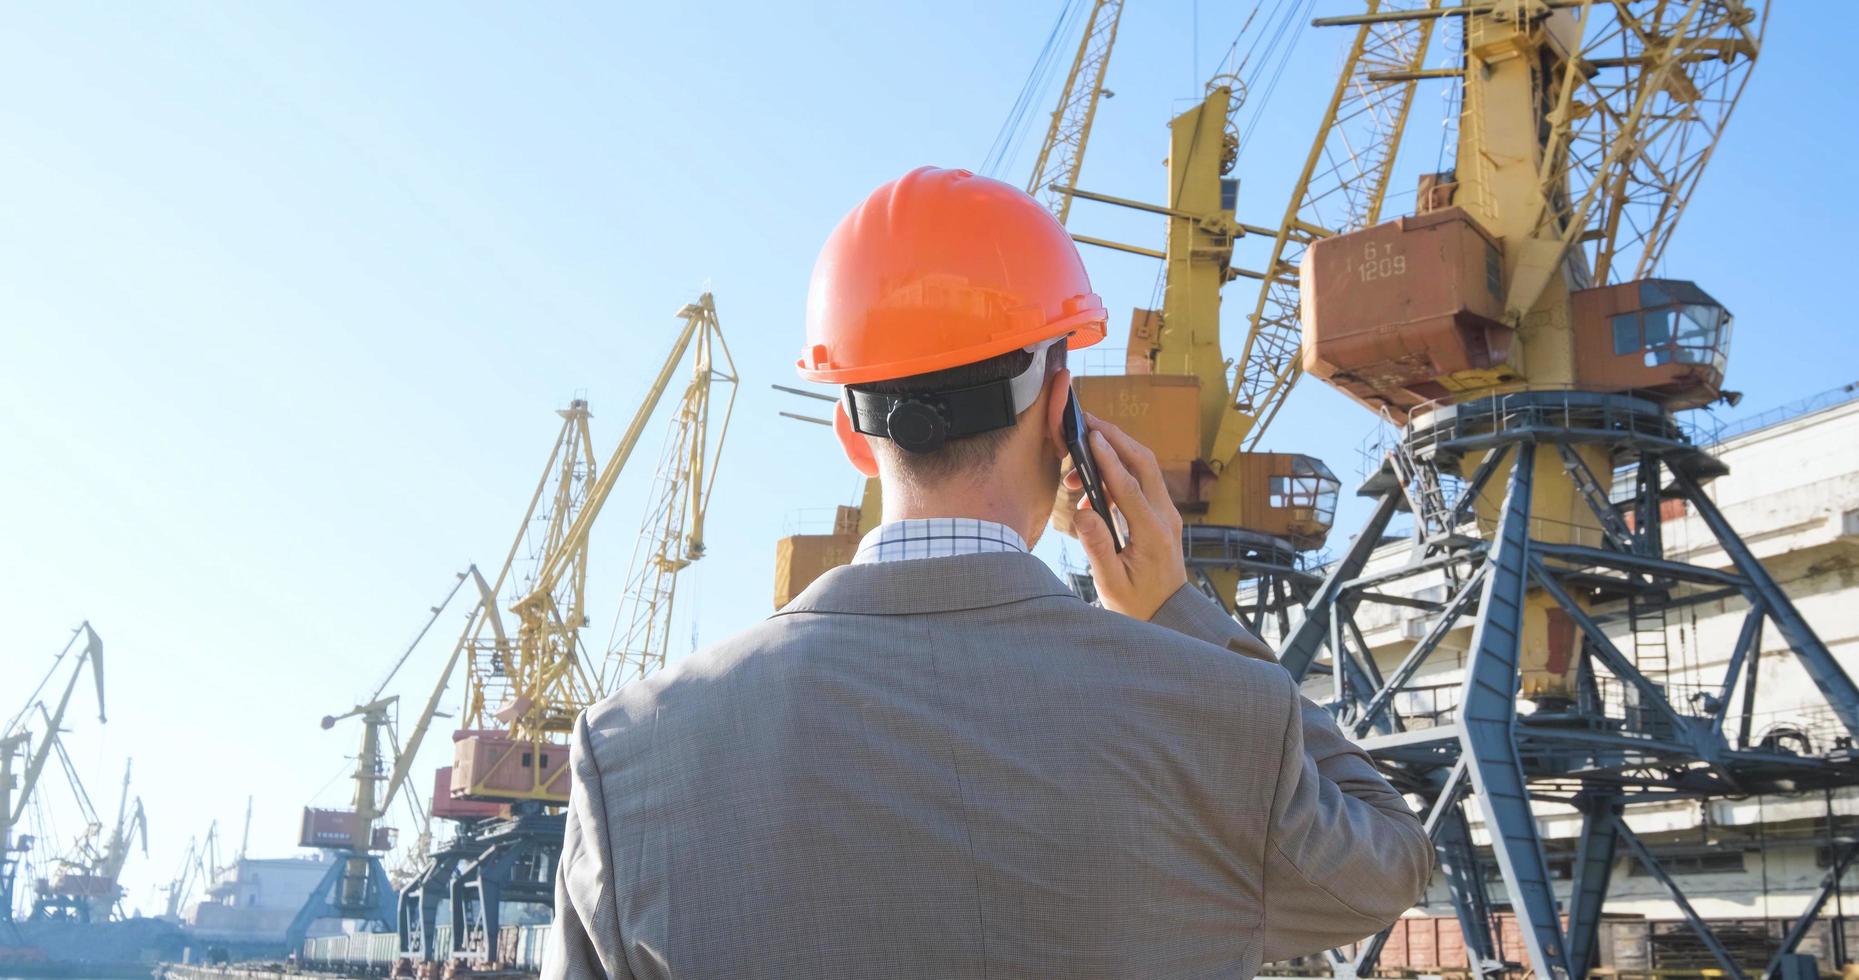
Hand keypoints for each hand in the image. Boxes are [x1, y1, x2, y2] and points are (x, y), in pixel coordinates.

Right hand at [1064, 413, 1186, 619]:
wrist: (1169, 616)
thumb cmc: (1138, 605)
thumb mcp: (1112, 584)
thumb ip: (1098, 548)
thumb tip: (1083, 515)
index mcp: (1153, 533)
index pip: (1129, 487)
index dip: (1109, 459)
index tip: (1091, 436)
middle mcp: (1165, 518)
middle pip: (1144, 464)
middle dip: (1117, 439)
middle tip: (1089, 423)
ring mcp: (1166, 514)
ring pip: (1144, 469)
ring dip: (1116, 453)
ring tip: (1079, 459)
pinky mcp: (1161, 515)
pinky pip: (1141, 483)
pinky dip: (1119, 472)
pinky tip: (1093, 486)